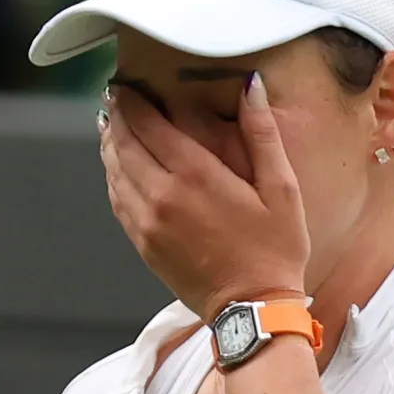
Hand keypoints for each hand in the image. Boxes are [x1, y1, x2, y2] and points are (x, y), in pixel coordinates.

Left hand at [99, 73, 309, 322]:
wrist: (254, 310)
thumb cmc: (275, 249)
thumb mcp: (282, 189)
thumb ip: (262, 134)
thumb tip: (253, 86)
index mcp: (195, 176)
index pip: (147, 123)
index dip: (132, 99)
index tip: (127, 83)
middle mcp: (162, 196)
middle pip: (122, 142)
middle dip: (117, 115)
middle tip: (116, 96)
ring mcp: (146, 223)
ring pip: (114, 170)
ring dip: (111, 143)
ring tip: (115, 124)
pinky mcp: (142, 244)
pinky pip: (117, 199)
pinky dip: (114, 175)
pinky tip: (121, 165)